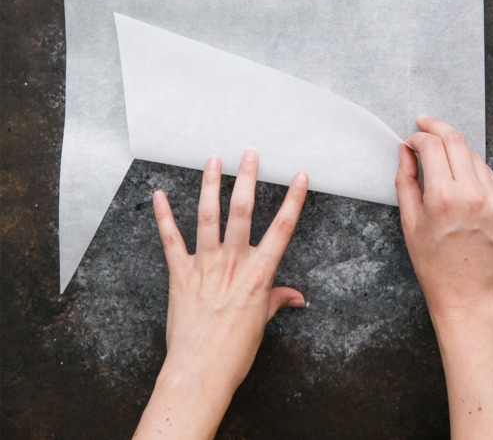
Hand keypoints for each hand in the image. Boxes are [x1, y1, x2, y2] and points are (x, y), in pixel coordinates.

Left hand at [134, 151, 307, 439]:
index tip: (299, 175)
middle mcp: (232, 263)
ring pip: (208, 216)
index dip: (293, 200)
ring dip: (209, 185)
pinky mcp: (180, 274)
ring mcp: (204, 265)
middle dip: (247, 178)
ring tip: (213, 160)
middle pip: (242, 212)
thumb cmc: (234, 352)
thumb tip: (296, 297)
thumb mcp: (262, 323)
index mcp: (258, 274)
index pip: (282, 229)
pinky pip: (171, 240)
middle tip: (249, 153)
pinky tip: (158, 195)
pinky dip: (163, 216)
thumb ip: (276, 301)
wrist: (200, 373)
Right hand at [395, 115, 492, 320]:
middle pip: (455, 140)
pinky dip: (472, 168)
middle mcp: (472, 194)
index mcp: (444, 198)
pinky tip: (460, 176)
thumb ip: (405, 180)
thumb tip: (405, 150)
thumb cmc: (433, 263)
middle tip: (424, 124)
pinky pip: (488, 174)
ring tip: (440, 156)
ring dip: (454, 149)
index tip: (410, 141)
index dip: (417, 138)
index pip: (431, 146)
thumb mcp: (409, 221)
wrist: (468, 294)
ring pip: (472, 155)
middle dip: (436, 128)